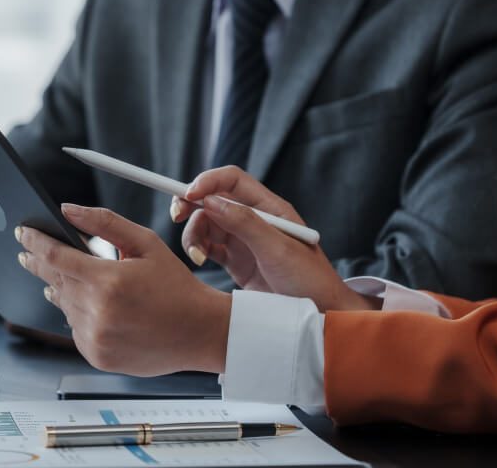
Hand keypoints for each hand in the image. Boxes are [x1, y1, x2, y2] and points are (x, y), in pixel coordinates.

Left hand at [17, 203, 230, 375]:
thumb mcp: (145, 244)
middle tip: (27, 252)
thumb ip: (104, 223)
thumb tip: (68, 209)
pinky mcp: (96, 355)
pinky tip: (95, 307)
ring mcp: (95, 338)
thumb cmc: (175, 286)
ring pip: (63, 305)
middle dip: (40, 263)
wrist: (199, 332)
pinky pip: (74, 329)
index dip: (34, 242)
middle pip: (54, 280)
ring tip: (72, 279)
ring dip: (63, 289)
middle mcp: (98, 312)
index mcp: (108, 281)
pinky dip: (78, 314)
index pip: (55, 256)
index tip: (22, 233)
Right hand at [171, 166, 377, 311]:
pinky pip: (207, 246)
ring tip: (197, 256)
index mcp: (269, 208)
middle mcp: (254, 219)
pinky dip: (197, 250)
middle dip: (191, 205)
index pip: (232, 181)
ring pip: (205, 224)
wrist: (320, 315)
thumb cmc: (309, 280)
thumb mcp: (278, 250)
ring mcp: (243, 240)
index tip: (188, 194)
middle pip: (212, 200)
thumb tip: (211, 201)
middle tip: (176, 217)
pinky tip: (200, 261)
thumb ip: (245, 223)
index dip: (208, 182)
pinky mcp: (234, 260)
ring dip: (193, 234)